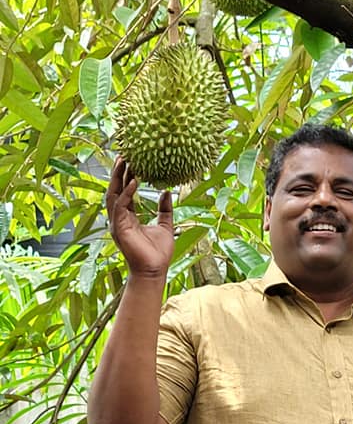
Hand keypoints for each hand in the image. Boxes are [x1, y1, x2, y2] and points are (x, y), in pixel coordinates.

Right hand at [106, 157, 173, 279]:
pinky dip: (127, 192)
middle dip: (118, 171)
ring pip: (114, 194)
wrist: (155, 271)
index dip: (126, 175)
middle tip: (124, 152)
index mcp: (128, 216)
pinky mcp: (119, 228)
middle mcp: (119, 218)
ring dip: (118, 177)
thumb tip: (167, 191)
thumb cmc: (158, 253)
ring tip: (125, 160)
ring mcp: (117, 223)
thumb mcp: (166, 225)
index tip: (132, 159)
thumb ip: (165, 208)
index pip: (124, 190)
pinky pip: (121, 205)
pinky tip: (135, 181)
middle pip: (115, 188)